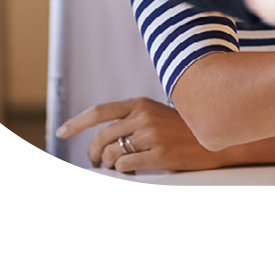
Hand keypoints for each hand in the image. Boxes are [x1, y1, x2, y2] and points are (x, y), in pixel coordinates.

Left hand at [57, 97, 228, 171]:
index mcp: (140, 103)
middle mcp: (142, 117)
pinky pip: (125, 166)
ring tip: (118, 165)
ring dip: (109, 164)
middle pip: (101, 137)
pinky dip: (123, 170)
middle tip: (94, 161)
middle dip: (92, 153)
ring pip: (110, 154)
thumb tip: (105, 136)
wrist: (212, 137)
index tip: (61, 131)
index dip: (77, 122)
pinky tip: (133, 168)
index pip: (100, 111)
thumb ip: (133, 118)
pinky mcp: (158, 155)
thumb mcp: (157, 113)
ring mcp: (150, 136)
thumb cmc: (184, 127)